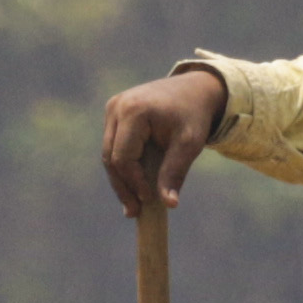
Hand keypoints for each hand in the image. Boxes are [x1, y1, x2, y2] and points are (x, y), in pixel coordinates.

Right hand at [101, 68, 230, 216]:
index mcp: (134, 111)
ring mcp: (112, 108)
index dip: (133, 182)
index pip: (123, 157)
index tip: (147, 201)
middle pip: (110, 157)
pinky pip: (113, 145)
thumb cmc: (194, 116)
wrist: (194, 89)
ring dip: (120, 179)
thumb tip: (169, 205)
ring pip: (108, 153)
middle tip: (134, 212)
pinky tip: (133, 187)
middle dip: (122, 186)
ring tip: (133, 205)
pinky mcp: (114, 113)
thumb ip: (175, 172)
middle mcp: (117, 107)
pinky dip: (122, 166)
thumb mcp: (188, 144)